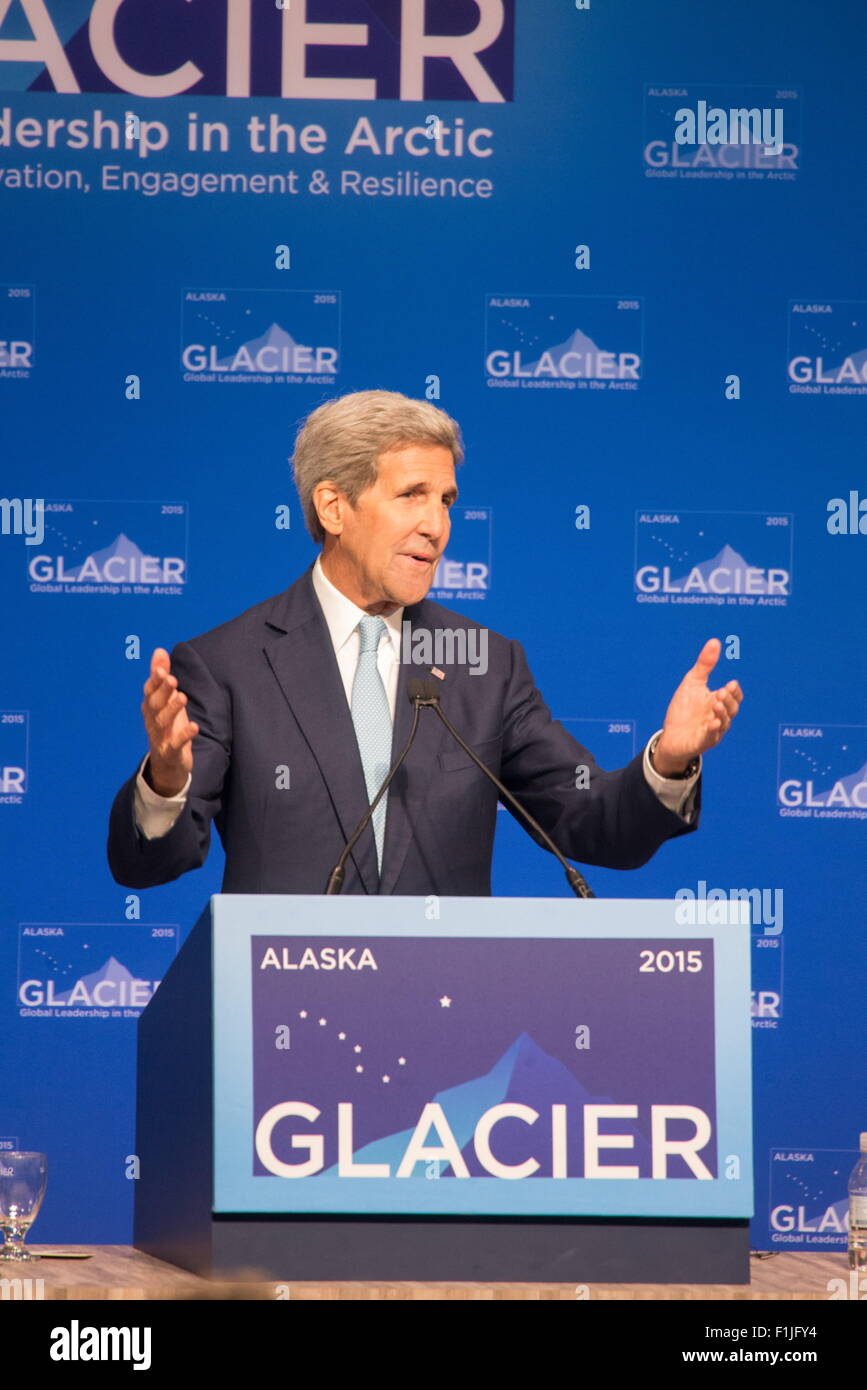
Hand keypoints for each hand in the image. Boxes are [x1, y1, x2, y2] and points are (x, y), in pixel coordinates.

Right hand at [141, 648, 198, 796]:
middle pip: (154, 705)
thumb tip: (159, 650)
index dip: (154, 680)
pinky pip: (176, 744)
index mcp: (150, 707)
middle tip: (172, 679)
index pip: (149, 691)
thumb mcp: (165, 700)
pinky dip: (184, 736)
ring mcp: (160, 737)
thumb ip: (161, 676)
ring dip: (172, 710)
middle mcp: (152, 721)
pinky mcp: (171, 752)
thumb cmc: (167, 725)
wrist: (167, 763)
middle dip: (162, 692)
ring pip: (162, 723)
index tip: (161, 668)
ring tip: (182, 697)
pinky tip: (193, 726)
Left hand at [654, 638, 742, 773]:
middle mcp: (719, 718)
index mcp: (718, 703)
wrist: (670, 735)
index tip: (731, 684)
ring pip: (723, 724)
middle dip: (728, 700)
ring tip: (716, 703)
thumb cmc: (683, 710)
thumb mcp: (692, 683)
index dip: (734, 692)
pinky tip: (711, 723)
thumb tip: (714, 641)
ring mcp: (712, 732)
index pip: (734, 697)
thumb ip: (705, 665)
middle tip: (722, 691)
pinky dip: (712, 731)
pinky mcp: (701, 743)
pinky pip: (710, 738)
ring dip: (722, 714)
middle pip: (732, 710)